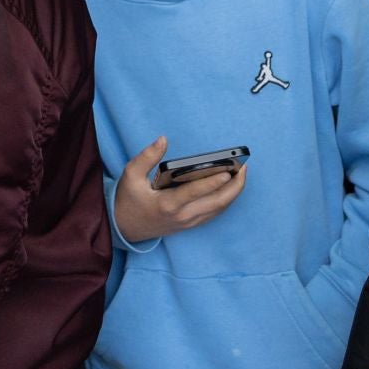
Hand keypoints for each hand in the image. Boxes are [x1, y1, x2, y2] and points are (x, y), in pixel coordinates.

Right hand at [112, 136, 246, 243]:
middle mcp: (182, 216)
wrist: (124, 228)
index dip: (214, 181)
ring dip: (233, 193)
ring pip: (219, 209)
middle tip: (244, 167)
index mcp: (167, 204)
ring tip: (242, 173)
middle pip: (216, 203)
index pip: (196, 191)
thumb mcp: (130, 175)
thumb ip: (147, 156)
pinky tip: (231, 187)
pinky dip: (226, 200)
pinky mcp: (190, 224)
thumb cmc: (128, 199)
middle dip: (234, 186)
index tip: (229, 170)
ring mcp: (188, 222)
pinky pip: (214, 212)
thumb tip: (163, 140)